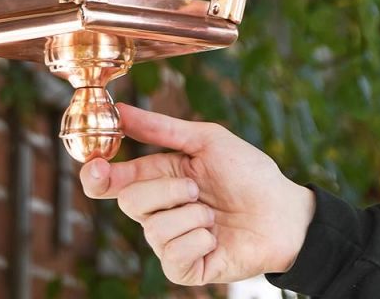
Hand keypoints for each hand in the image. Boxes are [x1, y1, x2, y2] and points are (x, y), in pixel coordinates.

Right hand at [80, 103, 314, 287]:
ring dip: (190, 215)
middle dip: (166, 189)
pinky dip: (198, 239)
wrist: (284, 212)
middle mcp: (159, 211)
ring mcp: (171, 242)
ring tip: (213, 214)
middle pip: (130, 202)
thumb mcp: (206, 140)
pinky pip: (172, 256)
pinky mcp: (186, 268)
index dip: (98, 174)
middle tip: (197, 188)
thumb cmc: (248, 172)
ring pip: (153, 230)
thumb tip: (121, 110)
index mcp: (158, 177)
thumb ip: (161, 128)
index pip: (114, 180)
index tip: (96, 166)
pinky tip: (214, 235)